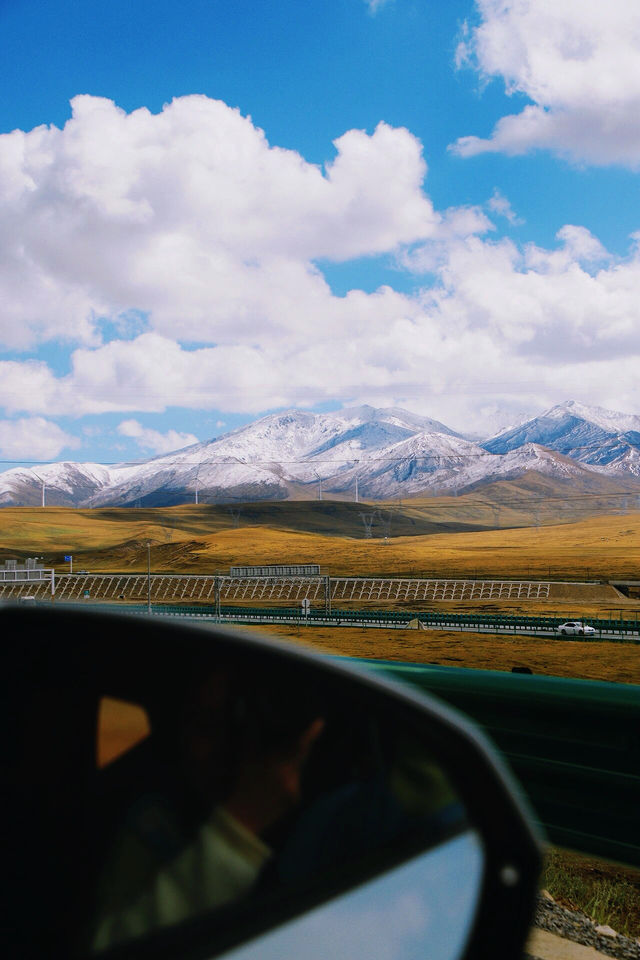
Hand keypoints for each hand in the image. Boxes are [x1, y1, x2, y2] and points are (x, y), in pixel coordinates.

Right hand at [224, 718, 324, 836]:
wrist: (242, 819)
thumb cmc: (241, 785)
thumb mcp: (245, 759)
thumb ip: (251, 736)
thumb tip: (251, 717)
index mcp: (278, 763)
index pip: (298, 745)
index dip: (310, 733)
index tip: (320, 722)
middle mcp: (291, 776)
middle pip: (302, 755)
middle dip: (302, 745)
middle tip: (301, 736)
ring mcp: (295, 789)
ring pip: (298, 768)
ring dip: (292, 763)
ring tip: (276, 764)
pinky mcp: (295, 799)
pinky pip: (295, 781)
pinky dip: (289, 777)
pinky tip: (276, 781)